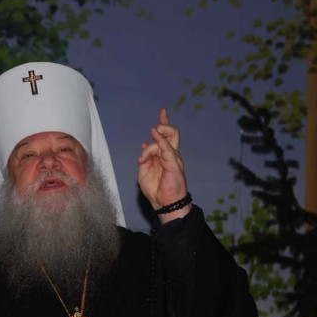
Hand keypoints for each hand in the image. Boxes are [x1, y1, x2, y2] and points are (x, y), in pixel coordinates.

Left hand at [137, 108, 190, 223]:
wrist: (164, 204)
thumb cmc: (155, 190)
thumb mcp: (143, 172)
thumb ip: (145, 158)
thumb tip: (144, 144)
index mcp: (164, 156)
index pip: (166, 136)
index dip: (164, 123)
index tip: (163, 111)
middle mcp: (171, 155)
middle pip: (172, 133)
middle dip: (164, 124)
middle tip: (153, 129)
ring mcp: (174, 159)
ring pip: (166, 139)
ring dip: (154, 140)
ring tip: (143, 154)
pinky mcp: (173, 164)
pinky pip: (167, 148)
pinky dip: (160, 140)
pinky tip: (154, 134)